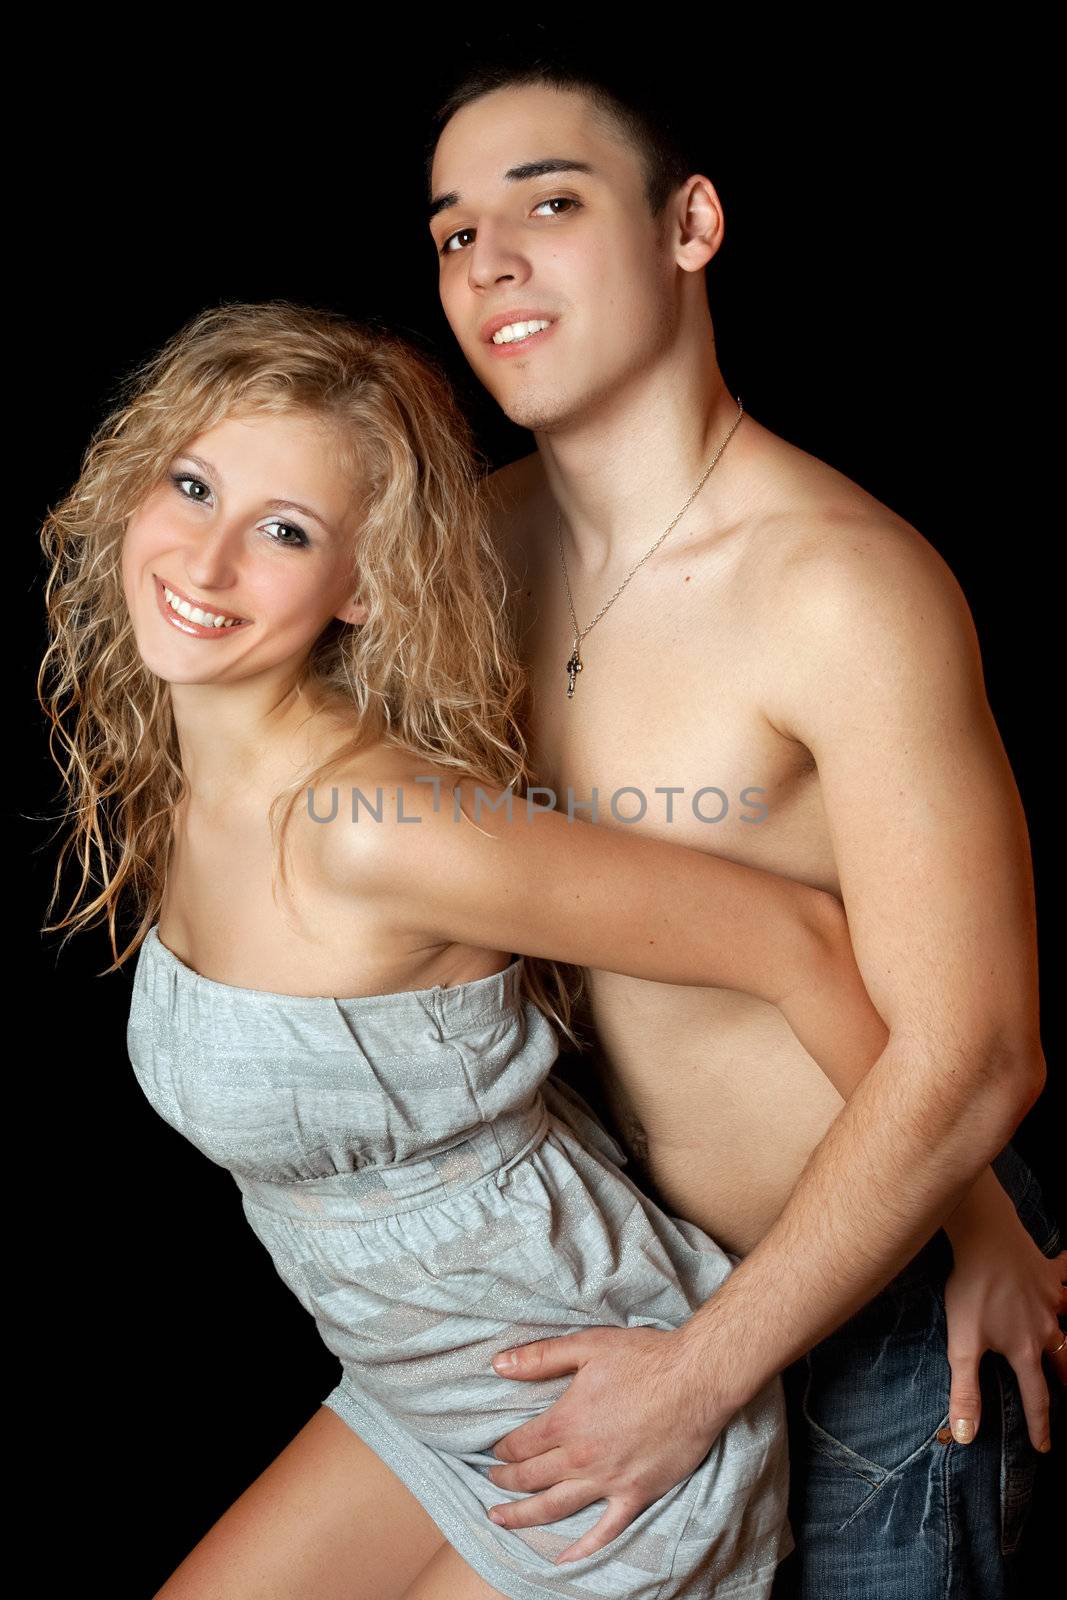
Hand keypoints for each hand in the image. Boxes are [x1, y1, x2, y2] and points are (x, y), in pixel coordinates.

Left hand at [486, 1324, 726, 1564]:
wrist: (696, 1379)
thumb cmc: (644, 1358)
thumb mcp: (587, 1345)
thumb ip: (540, 1357)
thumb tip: (498, 1364)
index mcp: (566, 1421)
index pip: (520, 1444)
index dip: (502, 1449)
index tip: (493, 1452)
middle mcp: (581, 1457)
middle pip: (531, 1477)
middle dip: (505, 1482)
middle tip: (491, 1484)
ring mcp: (609, 1480)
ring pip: (555, 1507)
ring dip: (524, 1516)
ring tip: (501, 1520)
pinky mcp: (636, 1494)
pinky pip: (605, 1530)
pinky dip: (583, 1548)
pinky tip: (564, 1559)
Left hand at [943, 1198, 1066, 1452]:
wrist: (985, 1238)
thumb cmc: (972, 1290)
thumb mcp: (962, 1345)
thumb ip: (965, 1391)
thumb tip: (966, 1436)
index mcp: (1025, 1351)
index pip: (1037, 1398)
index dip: (1040, 1426)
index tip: (1044, 1447)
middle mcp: (1046, 1329)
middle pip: (1065, 1363)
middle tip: (1065, 1390)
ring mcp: (1051, 1300)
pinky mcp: (1048, 1272)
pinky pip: (1066, 1275)